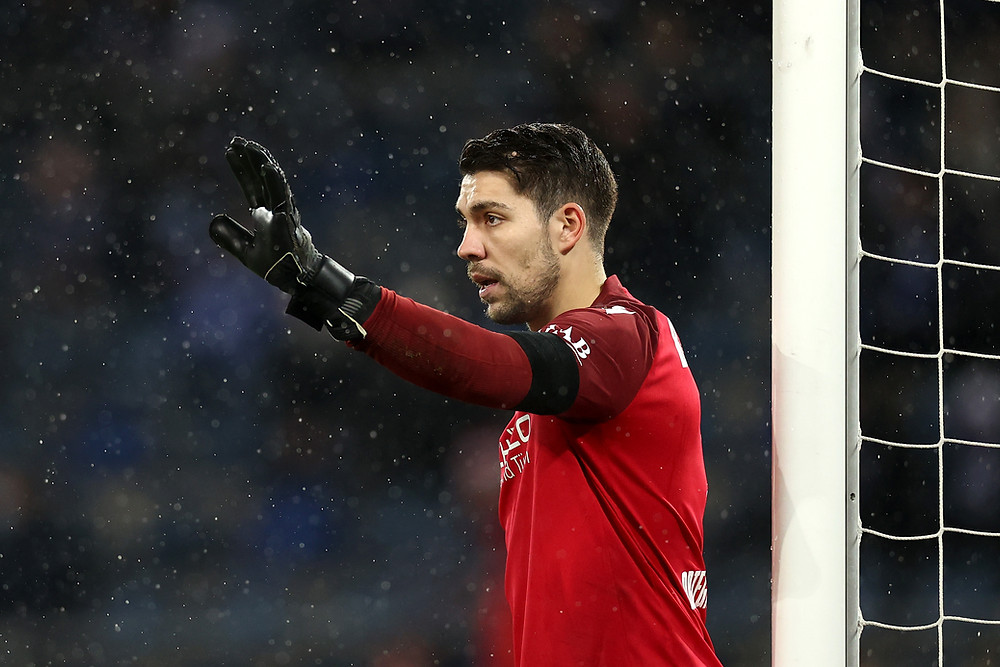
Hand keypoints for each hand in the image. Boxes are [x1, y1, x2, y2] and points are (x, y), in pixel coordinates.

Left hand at [209, 136, 322, 292]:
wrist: (296, 279)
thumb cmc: (276, 265)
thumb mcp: (246, 252)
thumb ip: (230, 238)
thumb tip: (212, 222)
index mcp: (265, 214)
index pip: (252, 185)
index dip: (241, 169)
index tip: (230, 150)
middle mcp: (276, 208)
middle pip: (262, 178)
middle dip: (250, 159)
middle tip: (237, 140)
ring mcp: (284, 212)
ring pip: (273, 182)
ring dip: (261, 164)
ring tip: (249, 147)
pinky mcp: (290, 219)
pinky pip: (283, 197)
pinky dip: (275, 182)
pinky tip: (268, 166)